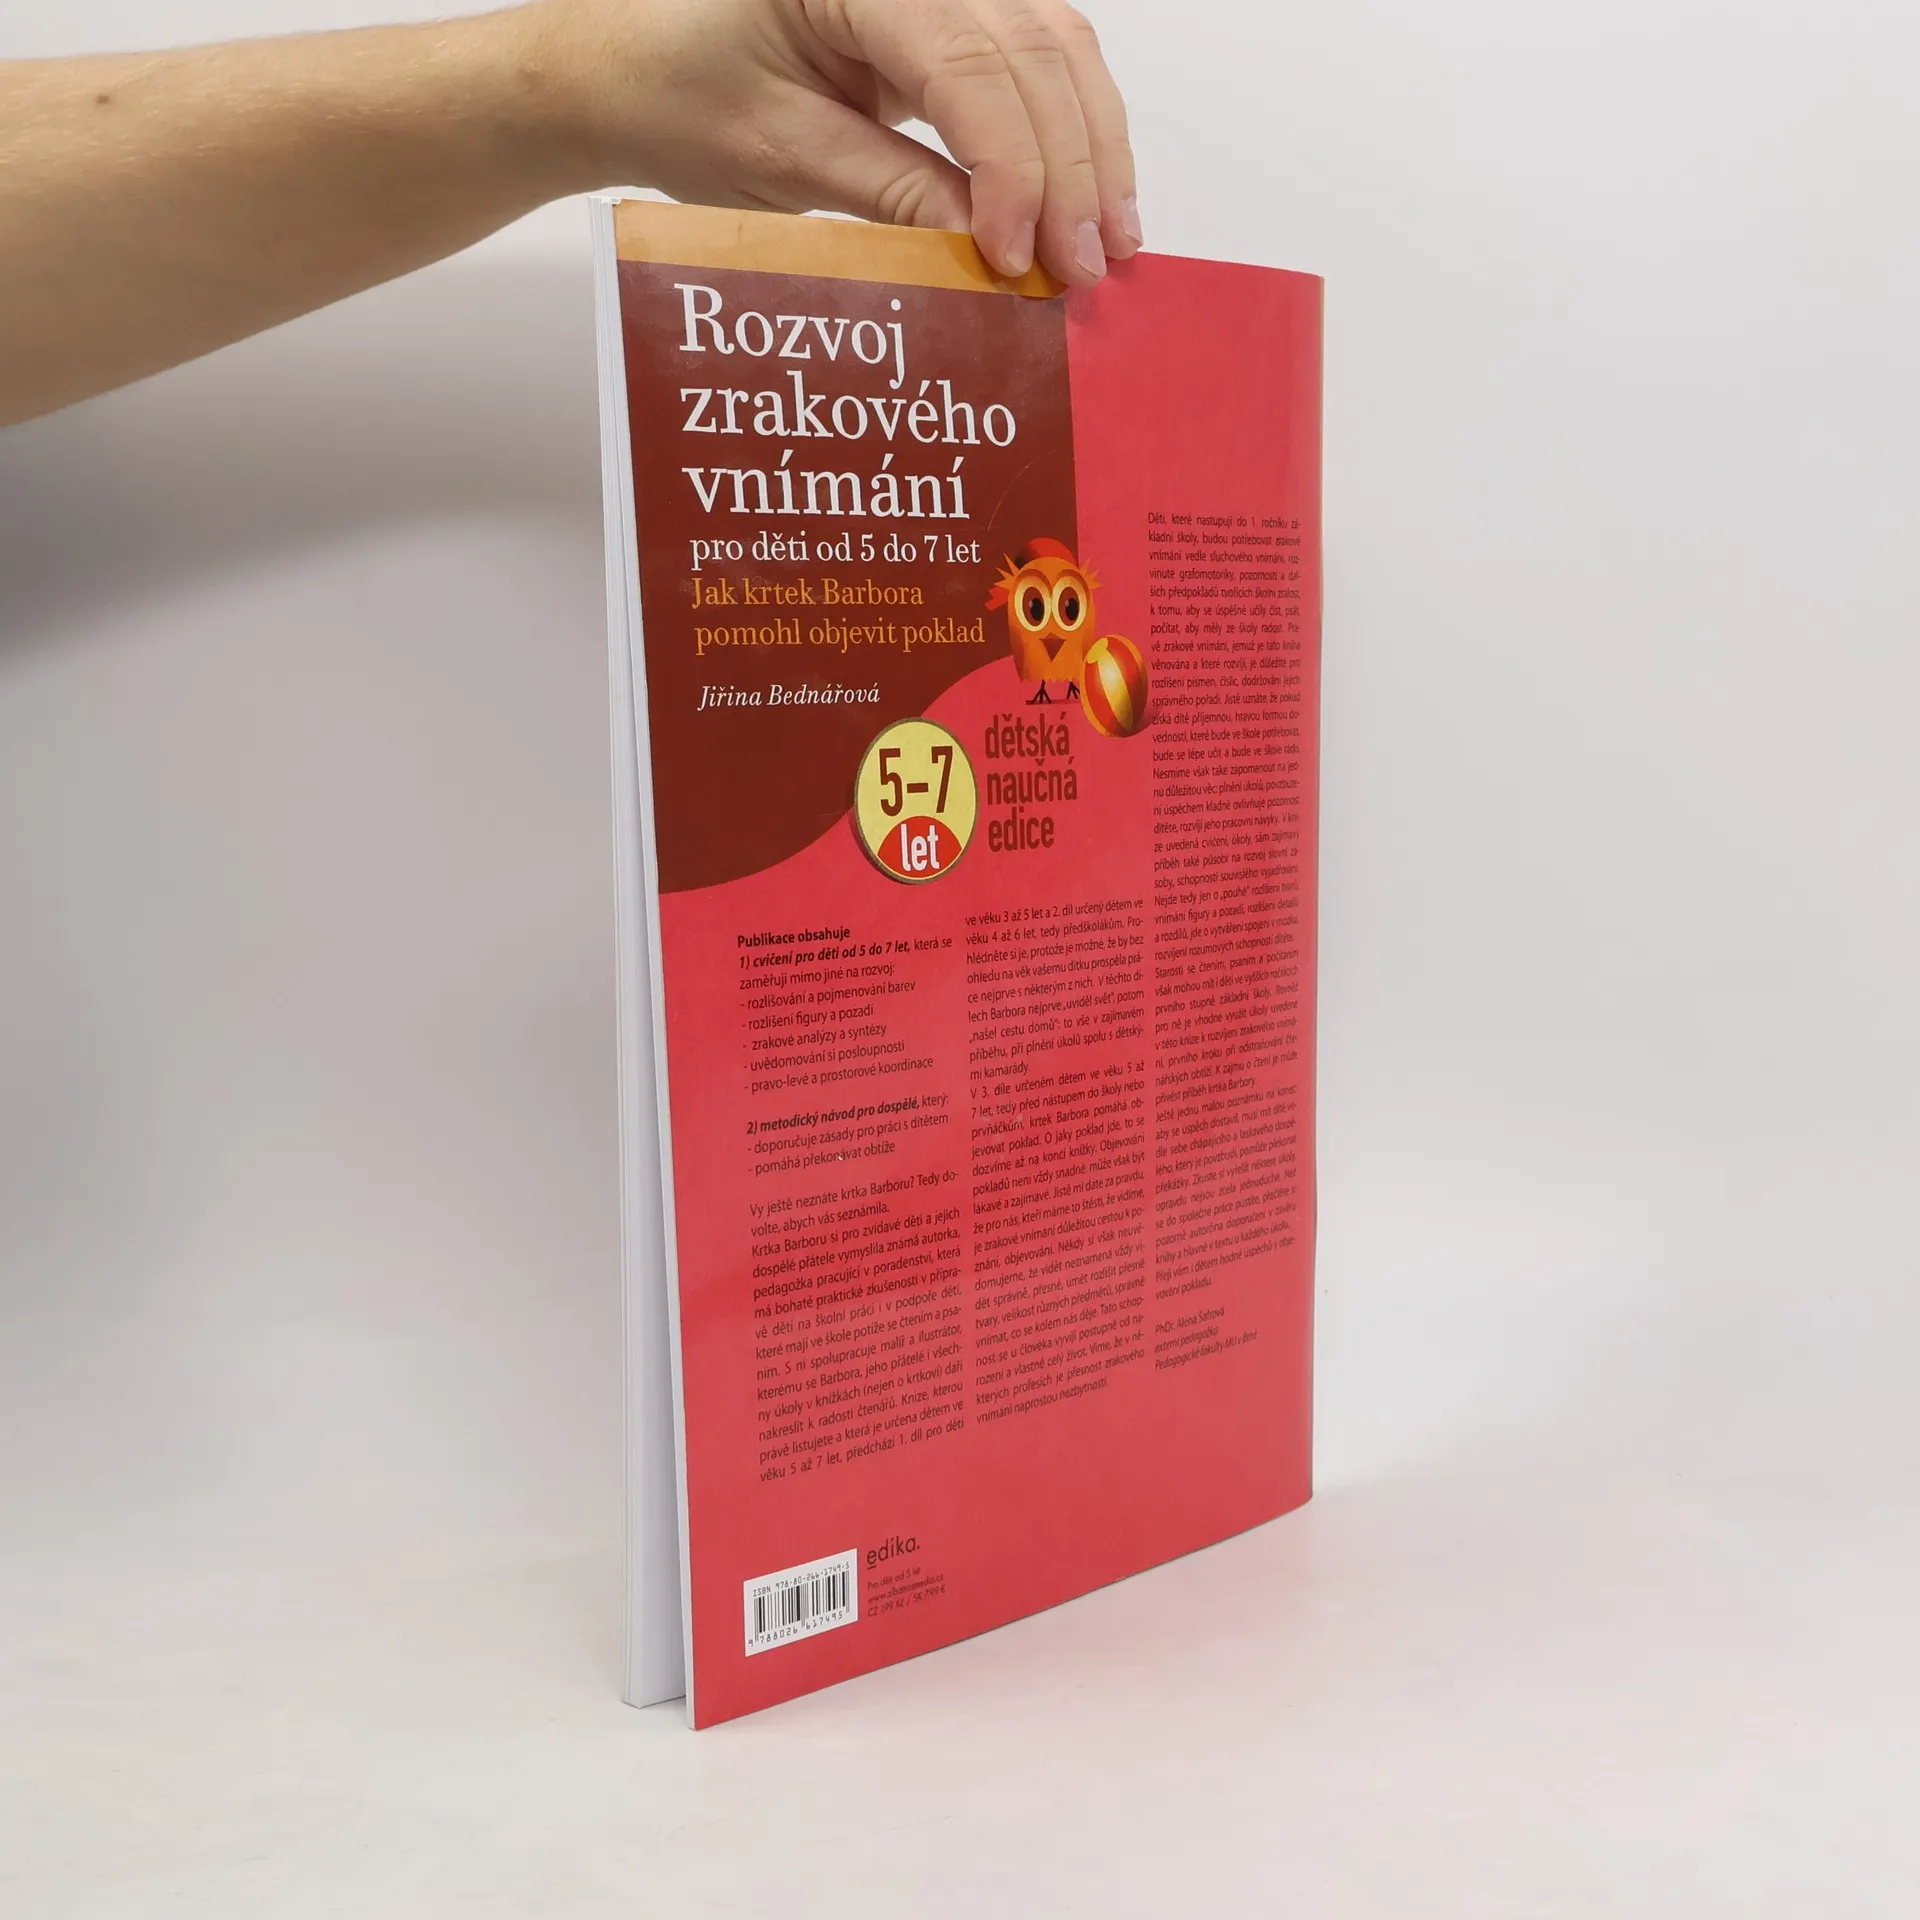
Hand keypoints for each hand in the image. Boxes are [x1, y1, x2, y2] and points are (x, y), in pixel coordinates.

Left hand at [532, 0, 1141, 284]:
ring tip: (1107, 246)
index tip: (1023, 259)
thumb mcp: (780, 157)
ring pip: (1055, 44)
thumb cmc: (681, 95)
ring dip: (1091, 149)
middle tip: (1086, 271)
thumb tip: (997, 255)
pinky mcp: (949, 12)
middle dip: (1071, 167)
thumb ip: (895, 195)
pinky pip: (1034, 56)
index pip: (964, 62)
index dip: (1012, 166)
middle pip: (1031, 46)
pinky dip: (1068, 131)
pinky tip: (1086, 200)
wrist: (632, 65)